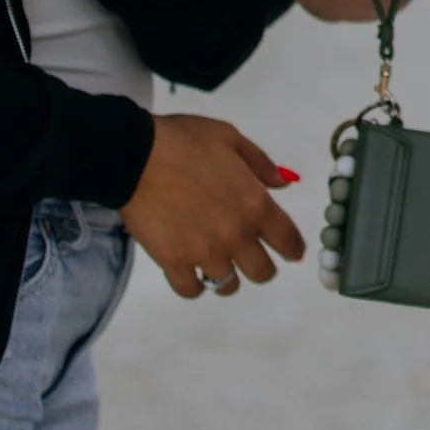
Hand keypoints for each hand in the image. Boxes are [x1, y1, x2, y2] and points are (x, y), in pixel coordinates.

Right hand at [119, 113, 306, 298]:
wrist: (135, 156)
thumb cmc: (185, 142)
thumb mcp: (232, 139)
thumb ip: (261, 164)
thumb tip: (282, 184)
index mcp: (256, 204)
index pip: (289, 241)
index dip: (293, 249)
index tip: (291, 251)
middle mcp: (236, 235)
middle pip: (262, 273)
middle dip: (261, 266)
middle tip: (250, 255)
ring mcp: (204, 253)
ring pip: (228, 286)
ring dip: (227, 275)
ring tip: (216, 260)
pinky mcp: (173, 263)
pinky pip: (191, 290)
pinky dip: (195, 284)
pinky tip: (192, 271)